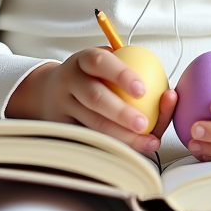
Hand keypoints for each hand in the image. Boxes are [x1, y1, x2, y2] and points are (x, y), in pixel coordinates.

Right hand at [6, 47, 177, 155]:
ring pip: (92, 124)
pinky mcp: (61, 129)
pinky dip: (114, 146)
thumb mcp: (100, 63)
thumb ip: (126, 69)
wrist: (45, 92)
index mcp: (82, 60)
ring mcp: (62, 107)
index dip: (121, 74)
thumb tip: (165, 87)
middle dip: (121, 113)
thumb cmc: (87, 76)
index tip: (142, 89)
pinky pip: (89, 140)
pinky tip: (135, 150)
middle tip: (145, 124)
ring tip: (148, 140)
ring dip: (122, 135)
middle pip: (95, 98)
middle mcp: (69, 82)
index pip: (100, 62)